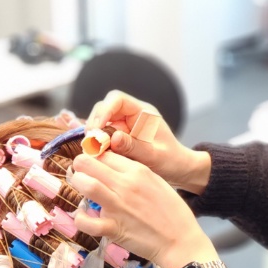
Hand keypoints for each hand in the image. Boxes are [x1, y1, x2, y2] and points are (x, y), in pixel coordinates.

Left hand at [69, 149, 218, 267]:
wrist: (180, 241)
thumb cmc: (171, 211)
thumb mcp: (156, 181)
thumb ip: (134, 172)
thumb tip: (111, 166)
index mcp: (138, 170)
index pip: (104, 153)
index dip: (92, 156)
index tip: (91, 164)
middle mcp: (126, 185)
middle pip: (88, 163)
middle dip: (79, 167)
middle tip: (81, 174)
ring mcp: (118, 206)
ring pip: (85, 184)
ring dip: (78, 184)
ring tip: (81, 189)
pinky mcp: (113, 228)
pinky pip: (86, 221)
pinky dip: (80, 218)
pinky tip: (85, 216)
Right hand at [85, 91, 209, 192]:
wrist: (177, 168)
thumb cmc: (170, 160)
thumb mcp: (154, 156)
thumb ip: (133, 147)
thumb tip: (112, 138)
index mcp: (144, 112)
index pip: (117, 99)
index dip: (104, 110)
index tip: (96, 129)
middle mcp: (132, 115)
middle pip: (104, 108)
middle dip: (95, 123)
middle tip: (90, 143)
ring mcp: (124, 124)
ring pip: (100, 121)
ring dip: (94, 134)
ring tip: (93, 150)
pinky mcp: (119, 135)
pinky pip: (103, 134)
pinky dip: (97, 142)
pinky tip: (97, 154)